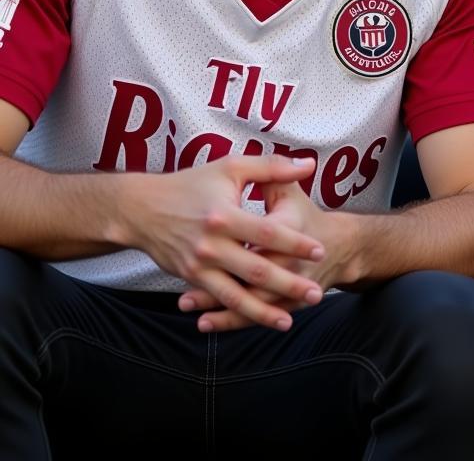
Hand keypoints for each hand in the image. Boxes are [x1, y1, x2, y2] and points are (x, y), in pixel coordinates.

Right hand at [124, 155, 325, 331]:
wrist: (142, 209)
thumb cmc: (191, 183)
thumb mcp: (231, 168)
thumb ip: (272, 167)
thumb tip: (309, 164)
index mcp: (225, 215)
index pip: (267, 233)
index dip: (295, 243)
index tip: (319, 251)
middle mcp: (211, 244)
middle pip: (256, 269)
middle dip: (288, 284)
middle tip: (317, 294)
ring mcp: (199, 265)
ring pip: (237, 295)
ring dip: (264, 311)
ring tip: (290, 320)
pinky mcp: (191, 278)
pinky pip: (220, 299)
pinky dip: (239, 314)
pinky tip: (258, 320)